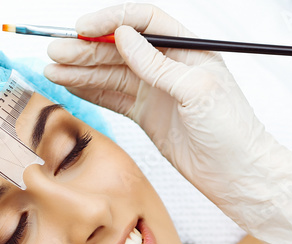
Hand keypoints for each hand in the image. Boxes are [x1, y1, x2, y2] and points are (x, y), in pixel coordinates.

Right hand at [44, 3, 291, 243]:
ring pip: (111, 73)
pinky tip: (69, 84)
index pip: (145, 21)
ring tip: (52, 68)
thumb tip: (125, 36)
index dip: (112, 20)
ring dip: (81, 70)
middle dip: (86, 48)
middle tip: (55, 51)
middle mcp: (170, 66)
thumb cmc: (233, 132)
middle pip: (121, 47)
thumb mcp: (196, 92)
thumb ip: (158, 64)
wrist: (239, 176)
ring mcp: (157, 91)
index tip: (83, 29)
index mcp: (189, 49)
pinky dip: (90, 91)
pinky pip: (113, 97)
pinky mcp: (148, 116)